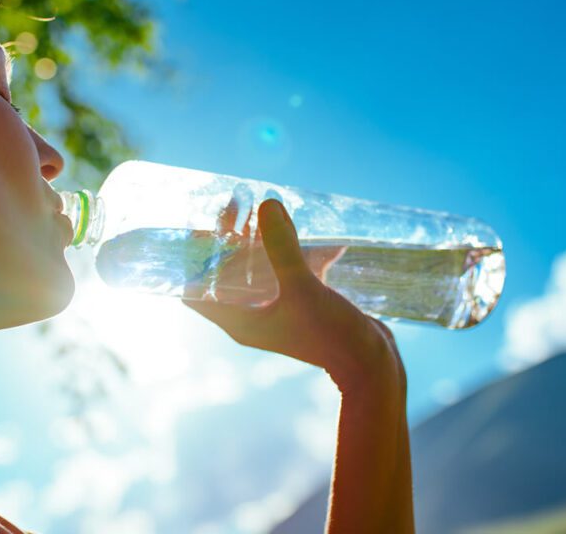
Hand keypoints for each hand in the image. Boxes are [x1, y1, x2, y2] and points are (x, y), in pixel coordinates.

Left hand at [183, 199, 405, 396]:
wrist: (370, 363)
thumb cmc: (332, 335)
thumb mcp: (304, 288)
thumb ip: (283, 248)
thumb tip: (266, 205)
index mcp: (238, 320)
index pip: (195, 290)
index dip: (194, 258)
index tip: (203, 225)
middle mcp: (251, 315)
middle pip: (225, 272)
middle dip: (229, 238)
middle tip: (237, 203)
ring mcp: (275, 309)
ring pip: (256, 268)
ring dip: (258, 240)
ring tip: (264, 207)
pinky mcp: (298, 303)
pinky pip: (286, 271)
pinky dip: (292, 251)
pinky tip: (308, 232)